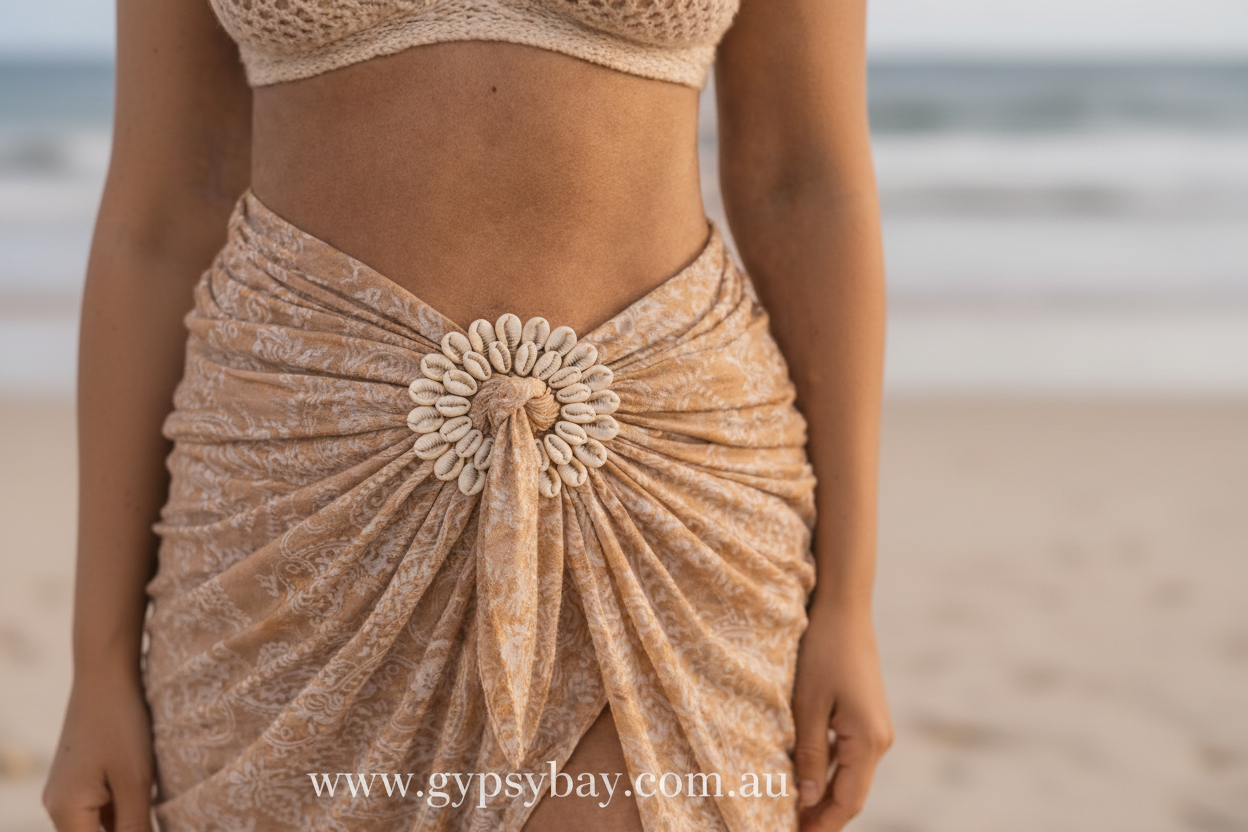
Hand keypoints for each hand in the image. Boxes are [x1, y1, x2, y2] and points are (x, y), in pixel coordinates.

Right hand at [43, 668, 155, 831]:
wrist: (105, 674)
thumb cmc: (121, 724)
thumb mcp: (135, 781)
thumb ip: (136, 827)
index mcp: (66, 812)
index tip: (149, 824)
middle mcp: (58, 807)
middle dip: (129, 831)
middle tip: (152, 811)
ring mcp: (68, 792)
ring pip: (100, 825)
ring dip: (127, 823)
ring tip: (150, 800)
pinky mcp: (80, 778)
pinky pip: (102, 807)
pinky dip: (124, 809)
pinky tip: (147, 797)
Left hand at [791, 603, 892, 830]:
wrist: (844, 607)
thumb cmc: (822, 650)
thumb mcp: (807, 705)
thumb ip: (807, 755)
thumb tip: (805, 801)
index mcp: (868, 741)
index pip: (846, 802)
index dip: (821, 826)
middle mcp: (879, 739)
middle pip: (850, 794)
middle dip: (822, 817)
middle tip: (786, 828)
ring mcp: (875, 727)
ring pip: (848, 776)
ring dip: (822, 796)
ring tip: (790, 811)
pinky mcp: (866, 715)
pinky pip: (847, 755)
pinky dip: (826, 772)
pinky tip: (801, 778)